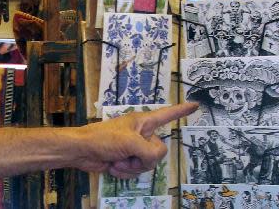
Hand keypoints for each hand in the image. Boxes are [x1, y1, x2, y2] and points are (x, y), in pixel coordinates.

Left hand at [74, 102, 197, 177]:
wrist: (82, 151)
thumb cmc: (104, 139)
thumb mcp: (130, 142)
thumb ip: (150, 151)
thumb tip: (153, 159)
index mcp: (143, 122)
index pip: (167, 114)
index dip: (182, 111)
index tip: (195, 105)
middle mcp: (141, 133)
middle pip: (158, 151)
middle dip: (143, 159)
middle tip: (128, 154)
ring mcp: (134, 148)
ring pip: (147, 164)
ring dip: (132, 167)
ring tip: (117, 160)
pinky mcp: (126, 160)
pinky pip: (136, 171)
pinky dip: (125, 173)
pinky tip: (113, 167)